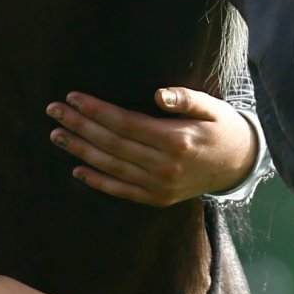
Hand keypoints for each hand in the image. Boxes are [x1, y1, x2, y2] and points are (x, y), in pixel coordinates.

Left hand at [45, 88, 257, 206]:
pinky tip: (77, 170)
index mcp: (176, 141)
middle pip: (112, 144)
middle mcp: (164, 166)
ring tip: (57, 135)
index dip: (96, 110)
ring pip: (112, 166)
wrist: (239, 165)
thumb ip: (185, 99)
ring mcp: (159, 186)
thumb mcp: (211, 107)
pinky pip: (122, 190)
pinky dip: (99, 181)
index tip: (73, 97)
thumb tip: (158, 95)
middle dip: (80, 126)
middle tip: (54, 111)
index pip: (125, 123)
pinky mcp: (157, 198)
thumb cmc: (222, 128)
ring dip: (81, 151)